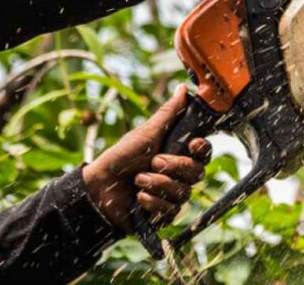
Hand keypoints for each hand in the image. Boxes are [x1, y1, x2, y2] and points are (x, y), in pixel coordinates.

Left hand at [82, 86, 211, 231]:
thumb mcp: (146, 133)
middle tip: (153, 162)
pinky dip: (152, 202)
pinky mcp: (163, 215)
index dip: (202, 149)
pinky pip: (171, 211)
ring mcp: (172, 196)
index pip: (204, 153)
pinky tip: (138, 198)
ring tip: (138, 180)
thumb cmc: (121, 158)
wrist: (98, 188)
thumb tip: (184, 89)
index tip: (192, 144)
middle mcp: (180, 176)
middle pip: (197, 173)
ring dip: (158, 184)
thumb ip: (168, 113)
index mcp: (179, 154)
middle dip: (174, 167)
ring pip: (184, 192)